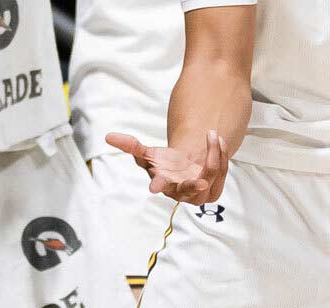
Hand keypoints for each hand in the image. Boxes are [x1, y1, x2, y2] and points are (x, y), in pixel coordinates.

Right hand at [106, 130, 231, 203]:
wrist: (184, 170)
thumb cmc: (164, 164)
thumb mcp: (147, 154)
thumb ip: (130, 146)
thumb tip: (108, 136)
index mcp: (163, 183)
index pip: (159, 185)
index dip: (157, 185)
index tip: (152, 189)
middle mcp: (181, 193)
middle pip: (190, 188)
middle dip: (194, 184)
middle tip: (200, 181)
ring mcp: (198, 195)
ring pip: (211, 175)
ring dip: (213, 154)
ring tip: (212, 135)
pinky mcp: (213, 192)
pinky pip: (222, 173)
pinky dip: (221, 156)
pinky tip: (218, 142)